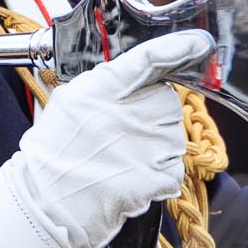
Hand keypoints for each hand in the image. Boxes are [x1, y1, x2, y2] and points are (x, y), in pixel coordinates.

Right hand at [4, 30, 214, 247]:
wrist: (50, 203)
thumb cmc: (54, 155)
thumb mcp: (69, 101)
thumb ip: (104, 84)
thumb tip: (132, 77)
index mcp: (105, 87)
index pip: (150, 58)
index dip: (178, 48)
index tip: (197, 44)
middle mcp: (133, 110)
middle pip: (165, 102)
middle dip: (150, 116)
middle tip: (119, 136)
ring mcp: (151, 143)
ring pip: (172, 135)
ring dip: (154, 147)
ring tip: (120, 161)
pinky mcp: (161, 173)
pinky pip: (173, 167)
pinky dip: (157, 175)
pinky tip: (130, 178)